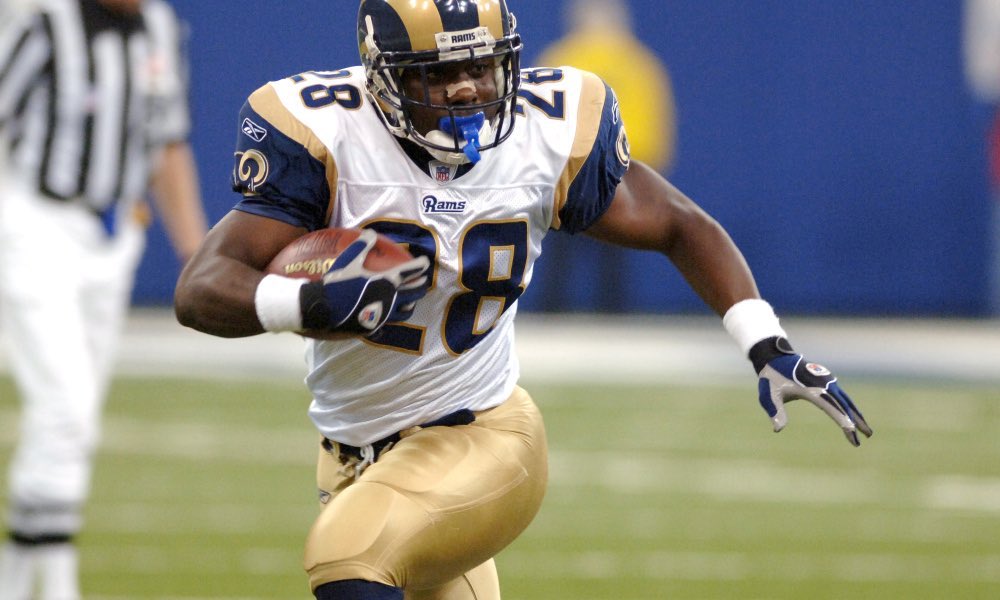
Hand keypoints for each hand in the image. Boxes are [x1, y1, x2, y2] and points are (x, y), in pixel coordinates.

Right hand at [299, 229, 429, 334]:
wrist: (323, 309)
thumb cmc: (337, 283)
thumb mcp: (349, 261)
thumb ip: (362, 245)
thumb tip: (371, 232)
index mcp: (386, 281)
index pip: (409, 271)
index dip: (419, 265)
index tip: (425, 262)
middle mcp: (389, 299)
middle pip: (413, 293)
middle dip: (420, 286)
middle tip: (423, 282)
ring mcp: (383, 315)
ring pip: (404, 312)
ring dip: (410, 305)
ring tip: (410, 302)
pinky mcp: (373, 327)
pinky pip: (387, 324)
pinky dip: (390, 319)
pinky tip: (387, 318)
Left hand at [749, 336, 872, 445]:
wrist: (775, 357)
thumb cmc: (771, 378)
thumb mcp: (768, 395)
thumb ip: (774, 411)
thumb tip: (777, 429)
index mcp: (808, 387)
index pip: (828, 405)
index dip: (840, 417)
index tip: (850, 430)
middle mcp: (821, 383)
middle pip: (842, 404)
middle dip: (854, 421)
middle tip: (865, 437)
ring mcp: (826, 380)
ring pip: (846, 400)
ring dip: (857, 415)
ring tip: (867, 432)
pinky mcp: (827, 381)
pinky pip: (842, 397)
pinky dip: (851, 408)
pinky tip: (857, 419)